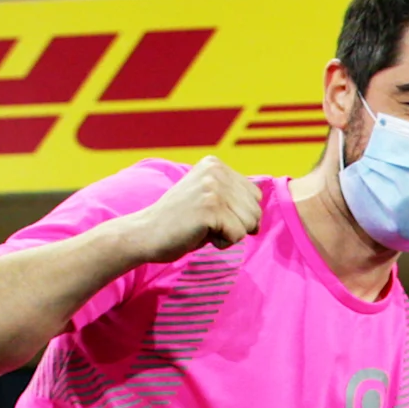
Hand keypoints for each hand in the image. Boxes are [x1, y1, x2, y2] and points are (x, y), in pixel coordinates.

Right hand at [124, 155, 261, 262]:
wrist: (146, 233)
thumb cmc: (180, 221)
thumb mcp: (209, 196)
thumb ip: (232, 193)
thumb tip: (262, 198)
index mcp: (215, 164)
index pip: (255, 195)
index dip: (239, 214)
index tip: (211, 214)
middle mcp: (215, 171)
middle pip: (256, 210)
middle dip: (236, 225)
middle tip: (205, 223)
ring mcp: (213, 188)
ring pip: (250, 223)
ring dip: (229, 234)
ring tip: (202, 227)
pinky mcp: (210, 208)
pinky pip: (238, 235)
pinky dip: (222, 242)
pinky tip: (199, 234)